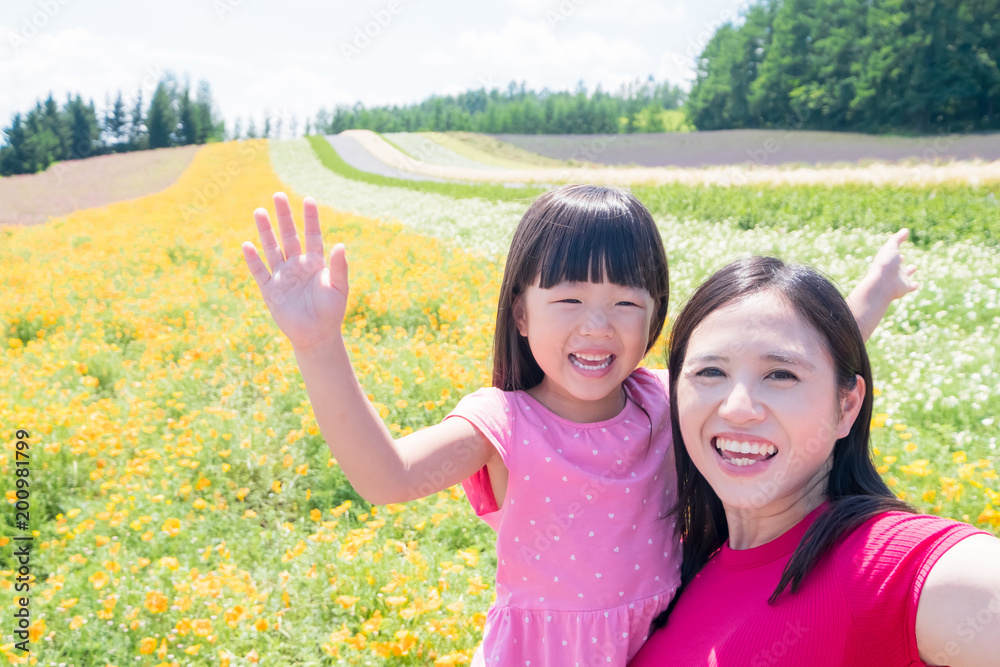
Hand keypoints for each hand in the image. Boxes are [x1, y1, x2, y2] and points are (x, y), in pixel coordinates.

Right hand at [242, 192, 348, 352]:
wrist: (317, 336)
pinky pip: (259, 272)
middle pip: (289, 236)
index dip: (310, 218)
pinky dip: (253, 260)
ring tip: (259, 211)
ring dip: (265, 231)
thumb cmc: (332, 312)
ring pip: (272, 249)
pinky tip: (247, 245)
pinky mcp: (270, 290)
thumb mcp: (339, 288)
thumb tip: (341, 245)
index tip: (308, 200)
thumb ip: (340, 267)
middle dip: (284, 217)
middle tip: (278, 195)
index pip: (313, 235)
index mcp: (316, 263)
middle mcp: (297, 265)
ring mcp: (282, 276)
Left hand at [867, 228, 917, 300]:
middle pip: (897, 264)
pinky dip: (914, 285)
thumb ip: (897, 239)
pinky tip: (917, 284)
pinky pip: (911, 286)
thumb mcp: (891, 248)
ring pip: (905, 274)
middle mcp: (892, 269)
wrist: (882, 285)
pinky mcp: (905, 287)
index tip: (896, 247)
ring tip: (914, 267)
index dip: (894, 250)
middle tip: (903, 257)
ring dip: (909, 271)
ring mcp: (898, 279)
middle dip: (900, 260)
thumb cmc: (885, 264)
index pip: (892, 254)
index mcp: (888, 260)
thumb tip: (905, 230)